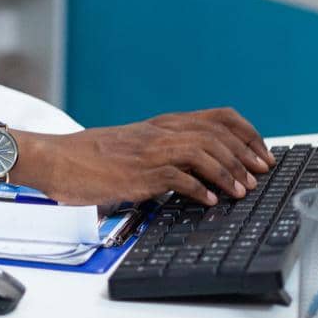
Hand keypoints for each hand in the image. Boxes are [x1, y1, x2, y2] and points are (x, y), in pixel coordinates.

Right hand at [13, 107, 273, 206]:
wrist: (55, 159)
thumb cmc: (91, 158)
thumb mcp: (134, 148)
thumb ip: (162, 154)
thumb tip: (194, 175)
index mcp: (162, 124)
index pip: (218, 117)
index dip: (247, 135)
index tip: (262, 154)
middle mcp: (159, 132)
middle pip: (217, 133)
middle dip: (245, 155)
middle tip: (258, 176)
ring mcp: (149, 151)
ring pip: (203, 151)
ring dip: (227, 172)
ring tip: (238, 191)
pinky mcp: (138, 173)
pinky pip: (177, 177)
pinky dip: (199, 188)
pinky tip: (208, 201)